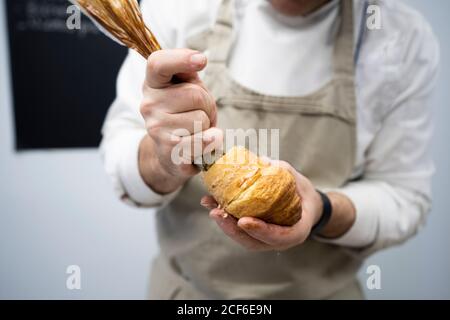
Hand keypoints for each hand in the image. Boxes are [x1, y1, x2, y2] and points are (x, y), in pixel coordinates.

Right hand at [139, 49, 222, 193]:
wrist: (170, 153)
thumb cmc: (183, 114)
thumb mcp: (186, 88)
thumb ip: (190, 73)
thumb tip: (198, 60)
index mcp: (153, 83)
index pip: (158, 63)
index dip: (181, 58)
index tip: (201, 60)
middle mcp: (149, 104)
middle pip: (195, 95)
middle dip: (207, 105)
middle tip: (199, 114)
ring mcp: (156, 128)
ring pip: (201, 119)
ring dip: (208, 125)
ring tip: (196, 129)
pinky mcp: (169, 150)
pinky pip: (203, 140)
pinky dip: (210, 141)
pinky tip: (200, 143)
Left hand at [201, 160, 323, 251]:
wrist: (306, 205)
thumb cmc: (302, 192)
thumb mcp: (297, 179)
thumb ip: (282, 171)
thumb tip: (262, 161)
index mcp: (298, 229)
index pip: (281, 236)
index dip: (261, 230)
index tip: (243, 221)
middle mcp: (281, 240)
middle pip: (255, 242)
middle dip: (233, 229)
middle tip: (216, 212)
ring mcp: (268, 240)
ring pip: (244, 239)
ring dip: (225, 225)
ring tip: (210, 207)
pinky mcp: (256, 235)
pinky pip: (240, 232)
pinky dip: (226, 219)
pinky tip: (212, 205)